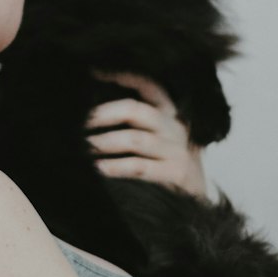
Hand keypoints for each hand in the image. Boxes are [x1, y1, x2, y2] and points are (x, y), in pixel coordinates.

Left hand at [85, 72, 208, 197]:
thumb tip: (94, 115)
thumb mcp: (161, 140)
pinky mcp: (176, 173)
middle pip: (136, 110)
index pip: (148, 86)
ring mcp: (177, 150)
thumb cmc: (169, 167)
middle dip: (103, 113)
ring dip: (104, 142)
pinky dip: (116, 167)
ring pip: (135, 139)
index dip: (122, 76)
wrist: (198, 204)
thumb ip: (138, 125)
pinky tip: (98, 169)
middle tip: (79, 121)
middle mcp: (175, 127)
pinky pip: (139, 167)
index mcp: (171, 114)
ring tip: (83, 146)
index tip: (94, 72)